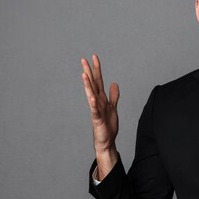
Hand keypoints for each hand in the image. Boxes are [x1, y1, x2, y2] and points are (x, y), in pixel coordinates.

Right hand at [81, 54, 119, 178]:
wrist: (107, 141)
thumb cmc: (108, 125)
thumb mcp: (113, 107)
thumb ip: (113, 96)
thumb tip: (114, 83)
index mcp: (101, 98)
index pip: (98, 80)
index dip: (97, 69)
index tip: (94, 57)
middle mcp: (97, 102)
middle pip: (93, 84)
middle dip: (89, 71)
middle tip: (83, 59)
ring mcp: (96, 110)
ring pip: (91, 95)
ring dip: (88, 85)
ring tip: (84, 74)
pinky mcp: (97, 119)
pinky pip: (95, 110)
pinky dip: (93, 104)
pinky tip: (92, 97)